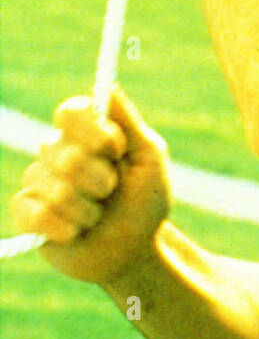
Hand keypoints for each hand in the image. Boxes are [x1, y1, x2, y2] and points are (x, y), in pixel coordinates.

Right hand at [11, 87, 171, 285]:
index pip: (70, 111)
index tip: (117, 149)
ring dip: (88, 210)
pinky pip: (34, 213)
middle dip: (99, 180)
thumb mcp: (150, 161)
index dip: (92, 130)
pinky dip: (64, 227)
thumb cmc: (145, 203)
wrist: (135, 251)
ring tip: (98, 217)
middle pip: (63, 153)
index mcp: (86, 134)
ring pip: (54, 189)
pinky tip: (76, 233)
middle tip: (112, 191)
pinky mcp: (28, 215)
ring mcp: (40, 183)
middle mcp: (57, 152)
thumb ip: (129, 123)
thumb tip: (108, 87)